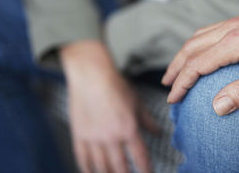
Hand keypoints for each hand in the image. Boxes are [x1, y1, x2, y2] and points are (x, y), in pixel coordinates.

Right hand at [61, 41, 158, 172]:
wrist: (92, 75)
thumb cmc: (116, 86)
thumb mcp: (137, 103)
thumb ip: (147, 121)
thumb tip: (159, 132)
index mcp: (128, 129)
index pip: (140, 157)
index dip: (146, 170)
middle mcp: (111, 137)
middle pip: (120, 167)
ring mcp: (93, 138)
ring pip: (101, 167)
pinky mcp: (79, 135)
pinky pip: (82, 159)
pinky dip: (87, 169)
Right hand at [162, 0, 238, 115]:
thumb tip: (217, 107)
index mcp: (234, 43)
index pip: (197, 65)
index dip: (182, 83)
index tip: (173, 98)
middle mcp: (229, 29)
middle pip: (190, 48)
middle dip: (175, 68)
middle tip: (167, 85)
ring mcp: (233, 22)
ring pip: (197, 37)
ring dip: (183, 54)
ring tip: (176, 69)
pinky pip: (208, 30)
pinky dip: (195, 42)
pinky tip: (199, 50)